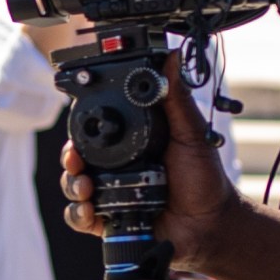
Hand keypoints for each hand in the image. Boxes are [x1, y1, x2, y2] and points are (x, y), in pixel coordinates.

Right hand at [63, 63, 236, 273]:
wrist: (210, 222)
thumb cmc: (204, 178)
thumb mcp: (190, 133)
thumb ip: (176, 98)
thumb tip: (173, 58)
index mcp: (129, 145)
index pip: (95, 135)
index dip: (81, 132)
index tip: (80, 129)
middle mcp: (115, 169)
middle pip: (75, 161)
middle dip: (69, 161)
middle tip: (74, 161)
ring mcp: (109, 194)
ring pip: (73, 188)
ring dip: (72, 186)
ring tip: (85, 188)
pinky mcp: (108, 221)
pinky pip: (79, 218)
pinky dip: (78, 214)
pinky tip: (89, 210)